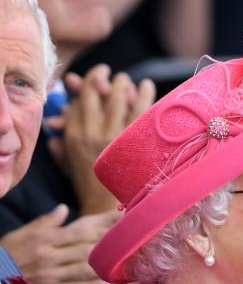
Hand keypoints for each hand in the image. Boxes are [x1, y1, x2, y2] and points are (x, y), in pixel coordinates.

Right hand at [0, 205, 127, 283]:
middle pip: (89, 248)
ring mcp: (52, 275)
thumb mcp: (24, 233)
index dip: (106, 224)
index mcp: (45, 237)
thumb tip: (64, 208)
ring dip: (113, 268)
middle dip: (116, 245)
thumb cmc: (9, 254)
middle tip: (141, 242)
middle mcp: (50, 255)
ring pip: (88, 269)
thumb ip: (47, 221)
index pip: (82, 229)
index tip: (127, 219)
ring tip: (136, 266)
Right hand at [60, 64, 155, 214]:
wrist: (108, 207)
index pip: (79, 99)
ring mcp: (115, 135)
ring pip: (119, 97)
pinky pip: (142, 109)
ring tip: (128, 81)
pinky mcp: (136, 141)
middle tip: (112, 76)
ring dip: (123, 84)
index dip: (86, 83)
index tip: (95, 76)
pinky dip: (145, 94)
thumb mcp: (68, 165)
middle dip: (103, 79)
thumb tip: (54, 124)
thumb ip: (59, 144)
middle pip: (97, 93)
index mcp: (74, 135)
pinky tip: (147, 86)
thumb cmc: (90, 186)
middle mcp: (92, 132)